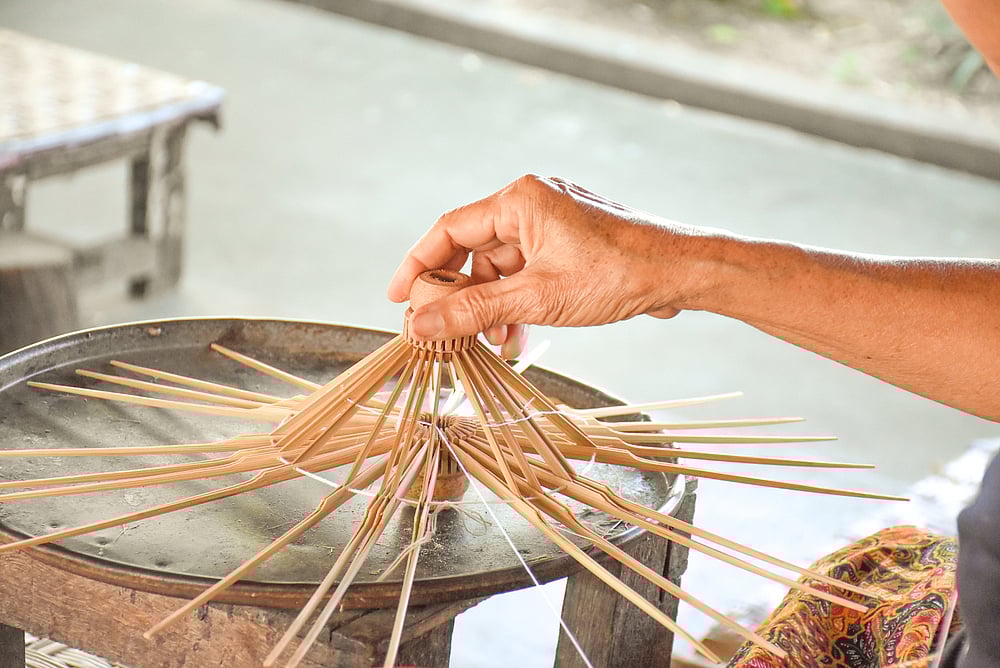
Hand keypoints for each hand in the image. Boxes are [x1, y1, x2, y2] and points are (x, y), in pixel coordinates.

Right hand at [388, 175, 709, 352]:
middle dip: (460, 297)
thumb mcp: (537, 298)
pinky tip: (519, 335)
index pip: (448, 230)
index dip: (417, 264)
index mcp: (519, 200)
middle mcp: (531, 204)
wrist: (682, 272)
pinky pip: (526, 273)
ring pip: (500, 269)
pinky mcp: (568, 244)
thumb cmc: (617, 273)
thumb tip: (420, 324)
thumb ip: (475, 311)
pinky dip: (517, 303)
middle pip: (472, 252)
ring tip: (495, 344)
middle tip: (445, 333)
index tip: (397, 297)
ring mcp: (551, 224)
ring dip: (492, 308)